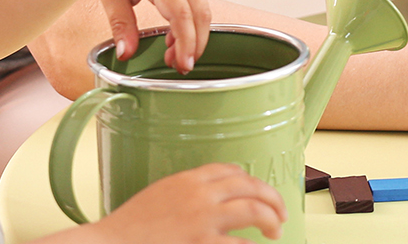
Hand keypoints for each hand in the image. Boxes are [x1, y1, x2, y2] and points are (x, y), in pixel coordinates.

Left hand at [62, 0, 209, 72]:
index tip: (184, 64)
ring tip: (174, 58)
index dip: (187, 42)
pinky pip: (194, 1)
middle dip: (196, 42)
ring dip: (194, 34)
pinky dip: (189, 22)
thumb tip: (127, 54)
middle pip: (201, 12)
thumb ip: (120, 23)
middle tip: (182, 67)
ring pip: (201, 7)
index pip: (182, 14)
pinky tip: (173, 39)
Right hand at [85, 163, 284, 242]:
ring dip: (271, 219)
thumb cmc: (126, 229)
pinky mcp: (201, 243)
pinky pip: (239, 242)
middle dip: (273, 198)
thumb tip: (210, 201)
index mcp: (187, 180)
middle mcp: (199, 194)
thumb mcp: (157, 198)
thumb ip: (184, 194)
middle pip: (251, 186)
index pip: (230, 171)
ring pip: (254, 209)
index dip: (250, 182)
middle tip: (281, 213)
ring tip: (276, 230)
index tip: (258, 193)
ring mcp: (202, 219)